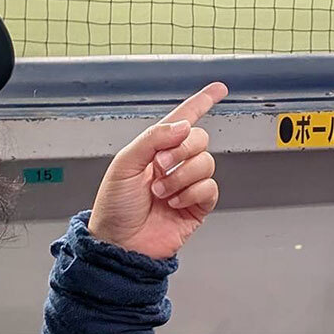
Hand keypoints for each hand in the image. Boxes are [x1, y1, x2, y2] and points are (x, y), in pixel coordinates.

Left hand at [88, 82, 226, 260]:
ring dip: (182, 177)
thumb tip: (183, 126)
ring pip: (206, 163)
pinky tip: (175, 202)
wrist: (120, 244)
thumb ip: (153, 138)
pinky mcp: (197, 206)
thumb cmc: (114, 207)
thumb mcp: (125, 164)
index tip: (219, 89)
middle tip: (161, 165)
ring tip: (162, 192)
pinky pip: (210, 188)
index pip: (183, 119)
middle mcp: (174, 164)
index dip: (201, 102)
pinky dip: (192, 193)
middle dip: (182, 150)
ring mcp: (187, 184)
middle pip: (200, 139)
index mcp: (155, 148)